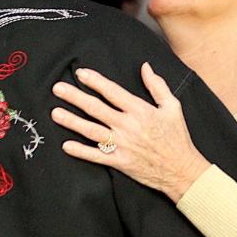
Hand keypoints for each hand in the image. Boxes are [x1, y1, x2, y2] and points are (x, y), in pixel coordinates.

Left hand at [51, 63, 210, 202]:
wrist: (181, 169)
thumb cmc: (177, 138)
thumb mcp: (173, 106)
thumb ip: (157, 85)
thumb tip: (145, 67)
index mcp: (140, 110)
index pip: (112, 92)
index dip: (95, 81)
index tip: (81, 74)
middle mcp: (128, 126)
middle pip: (96, 108)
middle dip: (75, 97)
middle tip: (58, 89)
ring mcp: (122, 145)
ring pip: (91, 130)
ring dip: (72, 121)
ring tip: (55, 113)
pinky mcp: (120, 162)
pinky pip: (96, 156)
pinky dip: (80, 151)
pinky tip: (66, 145)